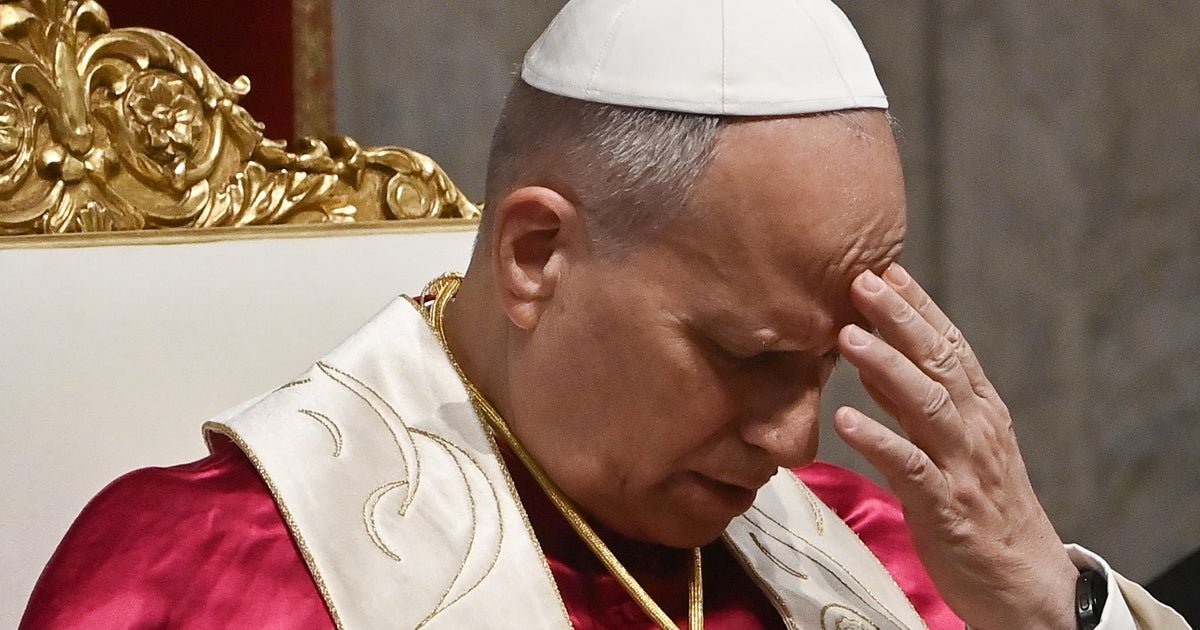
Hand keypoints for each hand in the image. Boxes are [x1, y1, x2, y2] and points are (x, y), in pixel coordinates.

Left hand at [835, 264, 1078, 629]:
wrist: (1023, 579)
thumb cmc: (981, 504)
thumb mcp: (954, 442)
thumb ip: (914, 400)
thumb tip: (873, 354)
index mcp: (980, 408)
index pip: (950, 344)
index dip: (918, 306)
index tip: (885, 268)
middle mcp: (976, 427)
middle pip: (939, 362)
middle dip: (901, 318)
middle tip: (861, 280)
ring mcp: (963, 465)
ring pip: (928, 405)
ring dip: (887, 367)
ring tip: (847, 337)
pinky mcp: (946, 506)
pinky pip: (910, 468)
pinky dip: (879, 441)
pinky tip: (845, 421)